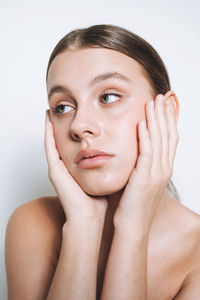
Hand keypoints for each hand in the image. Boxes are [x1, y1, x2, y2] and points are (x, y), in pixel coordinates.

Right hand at [44, 110, 107, 222]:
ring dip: (51, 124)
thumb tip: (124, 149)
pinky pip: (49, 147)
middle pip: (62, 139)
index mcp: (77, 166)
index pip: (75, 143)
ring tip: (52, 108)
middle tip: (64, 105)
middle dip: (62, 123)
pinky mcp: (54, 170)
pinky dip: (47, 132)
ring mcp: (58, 167)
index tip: (79, 114)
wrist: (90, 218)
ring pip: (53, 140)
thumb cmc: (99, 200)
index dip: (75, 129)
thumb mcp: (105, 175)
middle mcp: (65, 165)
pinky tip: (48, 118)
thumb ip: (109, 163)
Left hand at [113, 94, 178, 232]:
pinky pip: (147, 153)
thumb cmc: (133, 205)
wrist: (132, 227)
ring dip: (156, 120)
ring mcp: (156, 174)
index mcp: (163, 169)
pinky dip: (145, 136)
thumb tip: (136, 152)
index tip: (164, 106)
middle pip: (168, 136)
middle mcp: (164, 169)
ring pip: (159, 141)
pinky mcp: (144, 178)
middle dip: (165, 115)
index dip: (168, 121)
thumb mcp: (140, 181)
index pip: (169, 140)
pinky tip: (142, 123)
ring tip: (152, 102)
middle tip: (161, 97)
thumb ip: (141, 165)